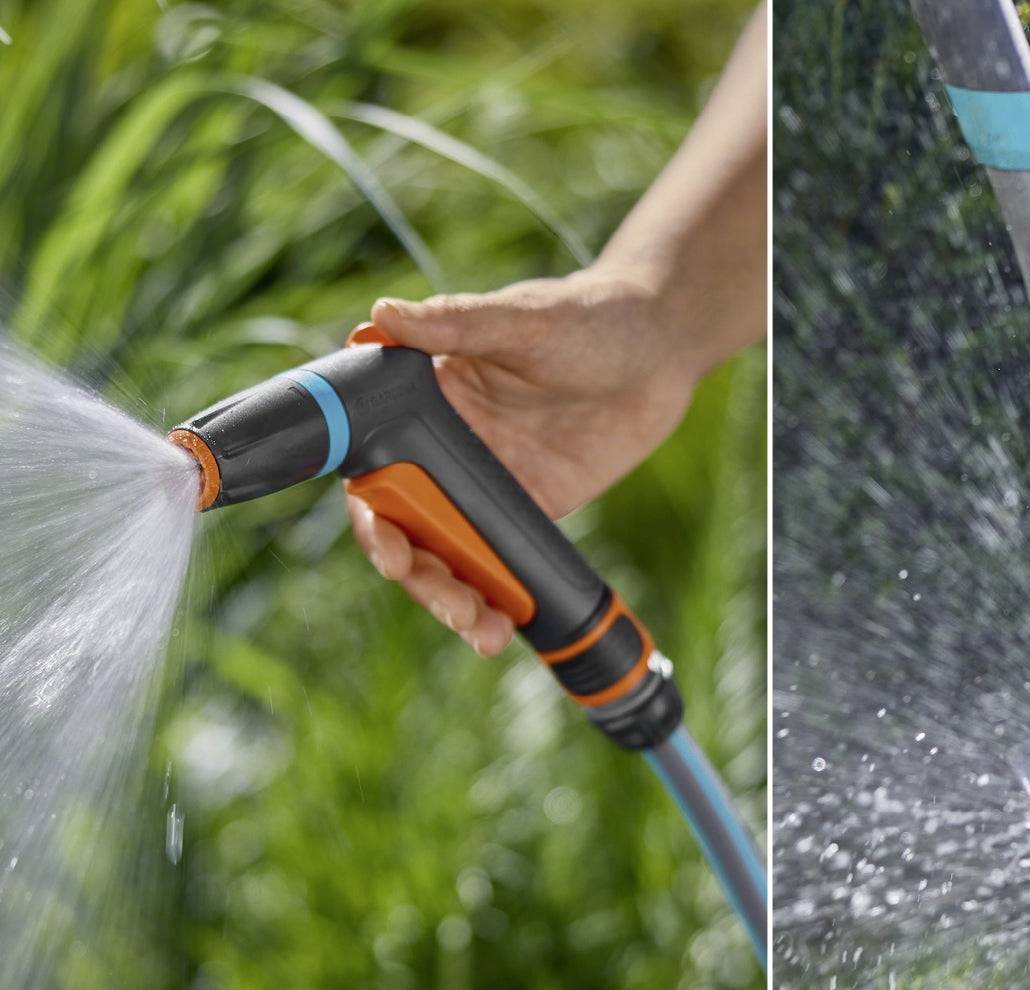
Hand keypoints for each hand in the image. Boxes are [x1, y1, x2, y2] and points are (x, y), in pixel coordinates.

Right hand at [346, 269, 707, 655]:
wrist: (659, 349)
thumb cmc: (586, 317)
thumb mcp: (520, 319)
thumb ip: (454, 323)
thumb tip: (380, 318)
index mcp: (424, 402)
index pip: (374, 468)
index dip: (371, 515)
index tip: (388, 546)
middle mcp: (443, 451)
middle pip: (405, 529)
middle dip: (414, 574)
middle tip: (444, 599)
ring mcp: (484, 487)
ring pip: (448, 557)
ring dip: (451, 601)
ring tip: (481, 632)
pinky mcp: (527, 512)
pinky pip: (499, 564)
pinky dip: (495, 601)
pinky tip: (501, 630)